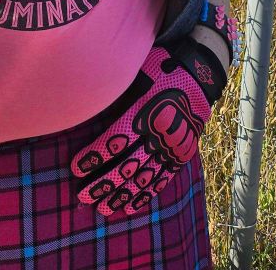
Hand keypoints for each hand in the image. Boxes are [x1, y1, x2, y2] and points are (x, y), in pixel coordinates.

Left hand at [70, 37, 225, 215]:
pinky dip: (146, 195)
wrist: (199, 71)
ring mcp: (171, 148)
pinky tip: (132, 207)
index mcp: (143, 113)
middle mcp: (157, 135)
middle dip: (103, 184)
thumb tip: (88, 98)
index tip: (76, 169)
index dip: (94, 158)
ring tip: (102, 208)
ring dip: (121, 195)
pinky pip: (162, 180)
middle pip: (126, 167)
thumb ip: (117, 91)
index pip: (114, 142)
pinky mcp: (181, 155)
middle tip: (82, 196)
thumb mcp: (136, 72)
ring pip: (143, 179)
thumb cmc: (160, 66)